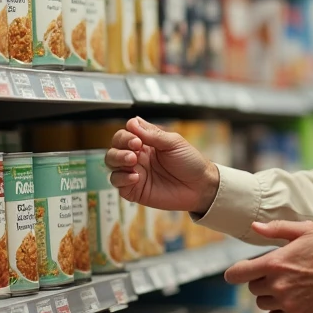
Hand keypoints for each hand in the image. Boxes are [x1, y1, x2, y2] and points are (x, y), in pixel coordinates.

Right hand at [104, 117, 219, 214]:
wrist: (200, 186)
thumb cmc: (190, 162)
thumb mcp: (174, 143)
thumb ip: (152, 134)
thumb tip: (132, 121)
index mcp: (146, 144)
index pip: (124, 135)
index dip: (126, 136)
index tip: (137, 140)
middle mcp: (137, 158)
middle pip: (113, 149)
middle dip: (119, 148)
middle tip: (135, 151)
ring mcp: (135, 173)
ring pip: (111, 165)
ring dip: (118, 161)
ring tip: (133, 162)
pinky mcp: (134, 190)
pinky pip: (118, 183)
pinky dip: (122, 178)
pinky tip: (135, 177)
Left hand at [224, 221, 312, 312]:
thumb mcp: (304, 230)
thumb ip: (276, 229)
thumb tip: (255, 227)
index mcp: (274, 262)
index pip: (238, 274)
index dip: (235, 273)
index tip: (238, 272)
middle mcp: (277, 284)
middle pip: (252, 288)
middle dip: (261, 280)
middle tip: (280, 272)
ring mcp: (287, 301)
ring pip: (262, 303)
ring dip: (269, 296)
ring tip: (288, 285)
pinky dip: (277, 312)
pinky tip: (289, 301)